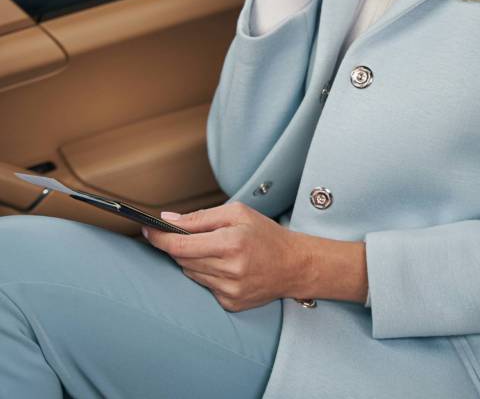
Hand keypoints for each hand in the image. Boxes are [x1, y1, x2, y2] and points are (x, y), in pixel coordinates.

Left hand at [141, 202, 308, 311]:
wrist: (294, 265)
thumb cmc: (266, 234)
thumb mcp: (238, 213)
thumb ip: (201, 217)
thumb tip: (168, 220)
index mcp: (231, 242)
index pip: (181, 244)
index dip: (159, 238)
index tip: (147, 229)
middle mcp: (230, 269)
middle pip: (183, 259)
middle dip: (177, 245)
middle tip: (180, 234)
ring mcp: (230, 290)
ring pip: (191, 273)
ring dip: (192, 260)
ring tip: (211, 249)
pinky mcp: (230, 303)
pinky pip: (204, 286)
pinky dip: (206, 273)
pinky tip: (222, 266)